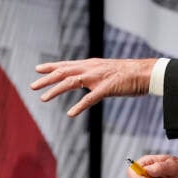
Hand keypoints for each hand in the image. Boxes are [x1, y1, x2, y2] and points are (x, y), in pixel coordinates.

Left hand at [30, 58, 156, 116]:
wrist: (146, 73)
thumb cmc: (129, 74)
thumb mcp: (107, 71)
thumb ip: (95, 75)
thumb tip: (85, 81)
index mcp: (92, 64)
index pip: (67, 64)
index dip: (51, 66)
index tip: (38, 69)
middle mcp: (92, 68)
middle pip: (64, 72)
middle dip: (46, 78)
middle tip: (32, 85)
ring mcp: (98, 77)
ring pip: (71, 82)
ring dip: (55, 90)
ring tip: (43, 98)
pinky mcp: (107, 88)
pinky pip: (90, 98)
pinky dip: (79, 106)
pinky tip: (71, 113)